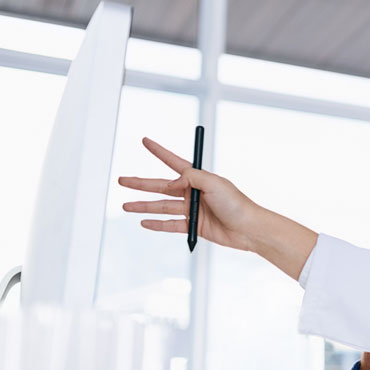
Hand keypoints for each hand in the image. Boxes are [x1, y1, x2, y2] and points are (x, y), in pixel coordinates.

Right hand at [120, 137, 317, 279]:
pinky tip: (143, 222)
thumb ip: (192, 177)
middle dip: (140, 183)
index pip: (173, 161)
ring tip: (125, 205)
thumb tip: (173, 182)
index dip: (159, 151)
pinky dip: (157, 224)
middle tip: (121, 180)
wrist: (249, 229)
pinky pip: (171, 225)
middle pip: (161, 186)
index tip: (145, 140)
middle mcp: (193, 192)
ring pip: (162, 206)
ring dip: (143, 205)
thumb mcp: (214, 183)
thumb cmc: (237, 204)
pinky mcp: (194, 226)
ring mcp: (193, 210)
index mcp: (198, 178)